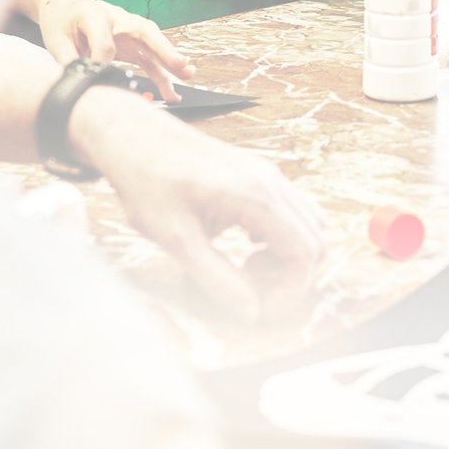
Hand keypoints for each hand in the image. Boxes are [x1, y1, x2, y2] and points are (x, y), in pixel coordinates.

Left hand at [37, 0, 193, 102]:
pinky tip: (170, 93)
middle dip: (164, 50)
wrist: (66, 5)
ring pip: (153, 46)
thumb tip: (80, 85)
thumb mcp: (55, 40)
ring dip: (171, 63)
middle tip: (182, 66)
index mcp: (95, 15)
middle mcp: (118, 20)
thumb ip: (69, 61)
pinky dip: (161, 75)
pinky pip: (150, 60)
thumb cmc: (61, 21)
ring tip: (187, 77)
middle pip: (145, 33)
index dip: (102, 61)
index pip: (105, 41)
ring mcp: (129, 31)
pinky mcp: (133, 44)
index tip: (99, 77)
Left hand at [72, 90, 325, 322]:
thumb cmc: (148, 182)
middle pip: (315, 241)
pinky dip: (280, 239)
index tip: (259, 312)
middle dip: (292, 278)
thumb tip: (251, 311)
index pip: (304, 253)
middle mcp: (272, 182)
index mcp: (256, 195)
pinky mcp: (258, 175)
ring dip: (288, 258)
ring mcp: (268, 175)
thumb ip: (217, 278)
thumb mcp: (176, 240)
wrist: (133, 136)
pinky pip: (291, 213)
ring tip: (247, 269)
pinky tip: (245, 248)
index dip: (290, 292)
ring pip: (308, 226)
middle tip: (253, 294)